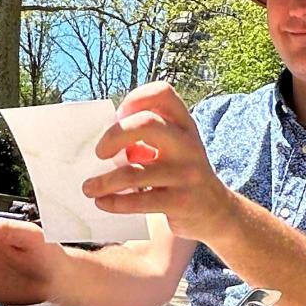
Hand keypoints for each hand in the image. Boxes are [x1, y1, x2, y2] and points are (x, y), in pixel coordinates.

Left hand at [82, 82, 231, 241]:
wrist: (216, 212)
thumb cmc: (181, 175)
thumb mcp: (173, 149)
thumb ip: (145, 139)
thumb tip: (102, 142)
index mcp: (184, 125)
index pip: (162, 93)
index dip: (136, 99)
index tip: (119, 115)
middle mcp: (188, 144)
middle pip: (146, 124)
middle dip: (114, 135)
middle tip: (99, 152)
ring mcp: (186, 173)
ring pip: (135, 172)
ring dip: (104, 181)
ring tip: (89, 188)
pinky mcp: (180, 202)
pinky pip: (139, 201)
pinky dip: (114, 202)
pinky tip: (103, 203)